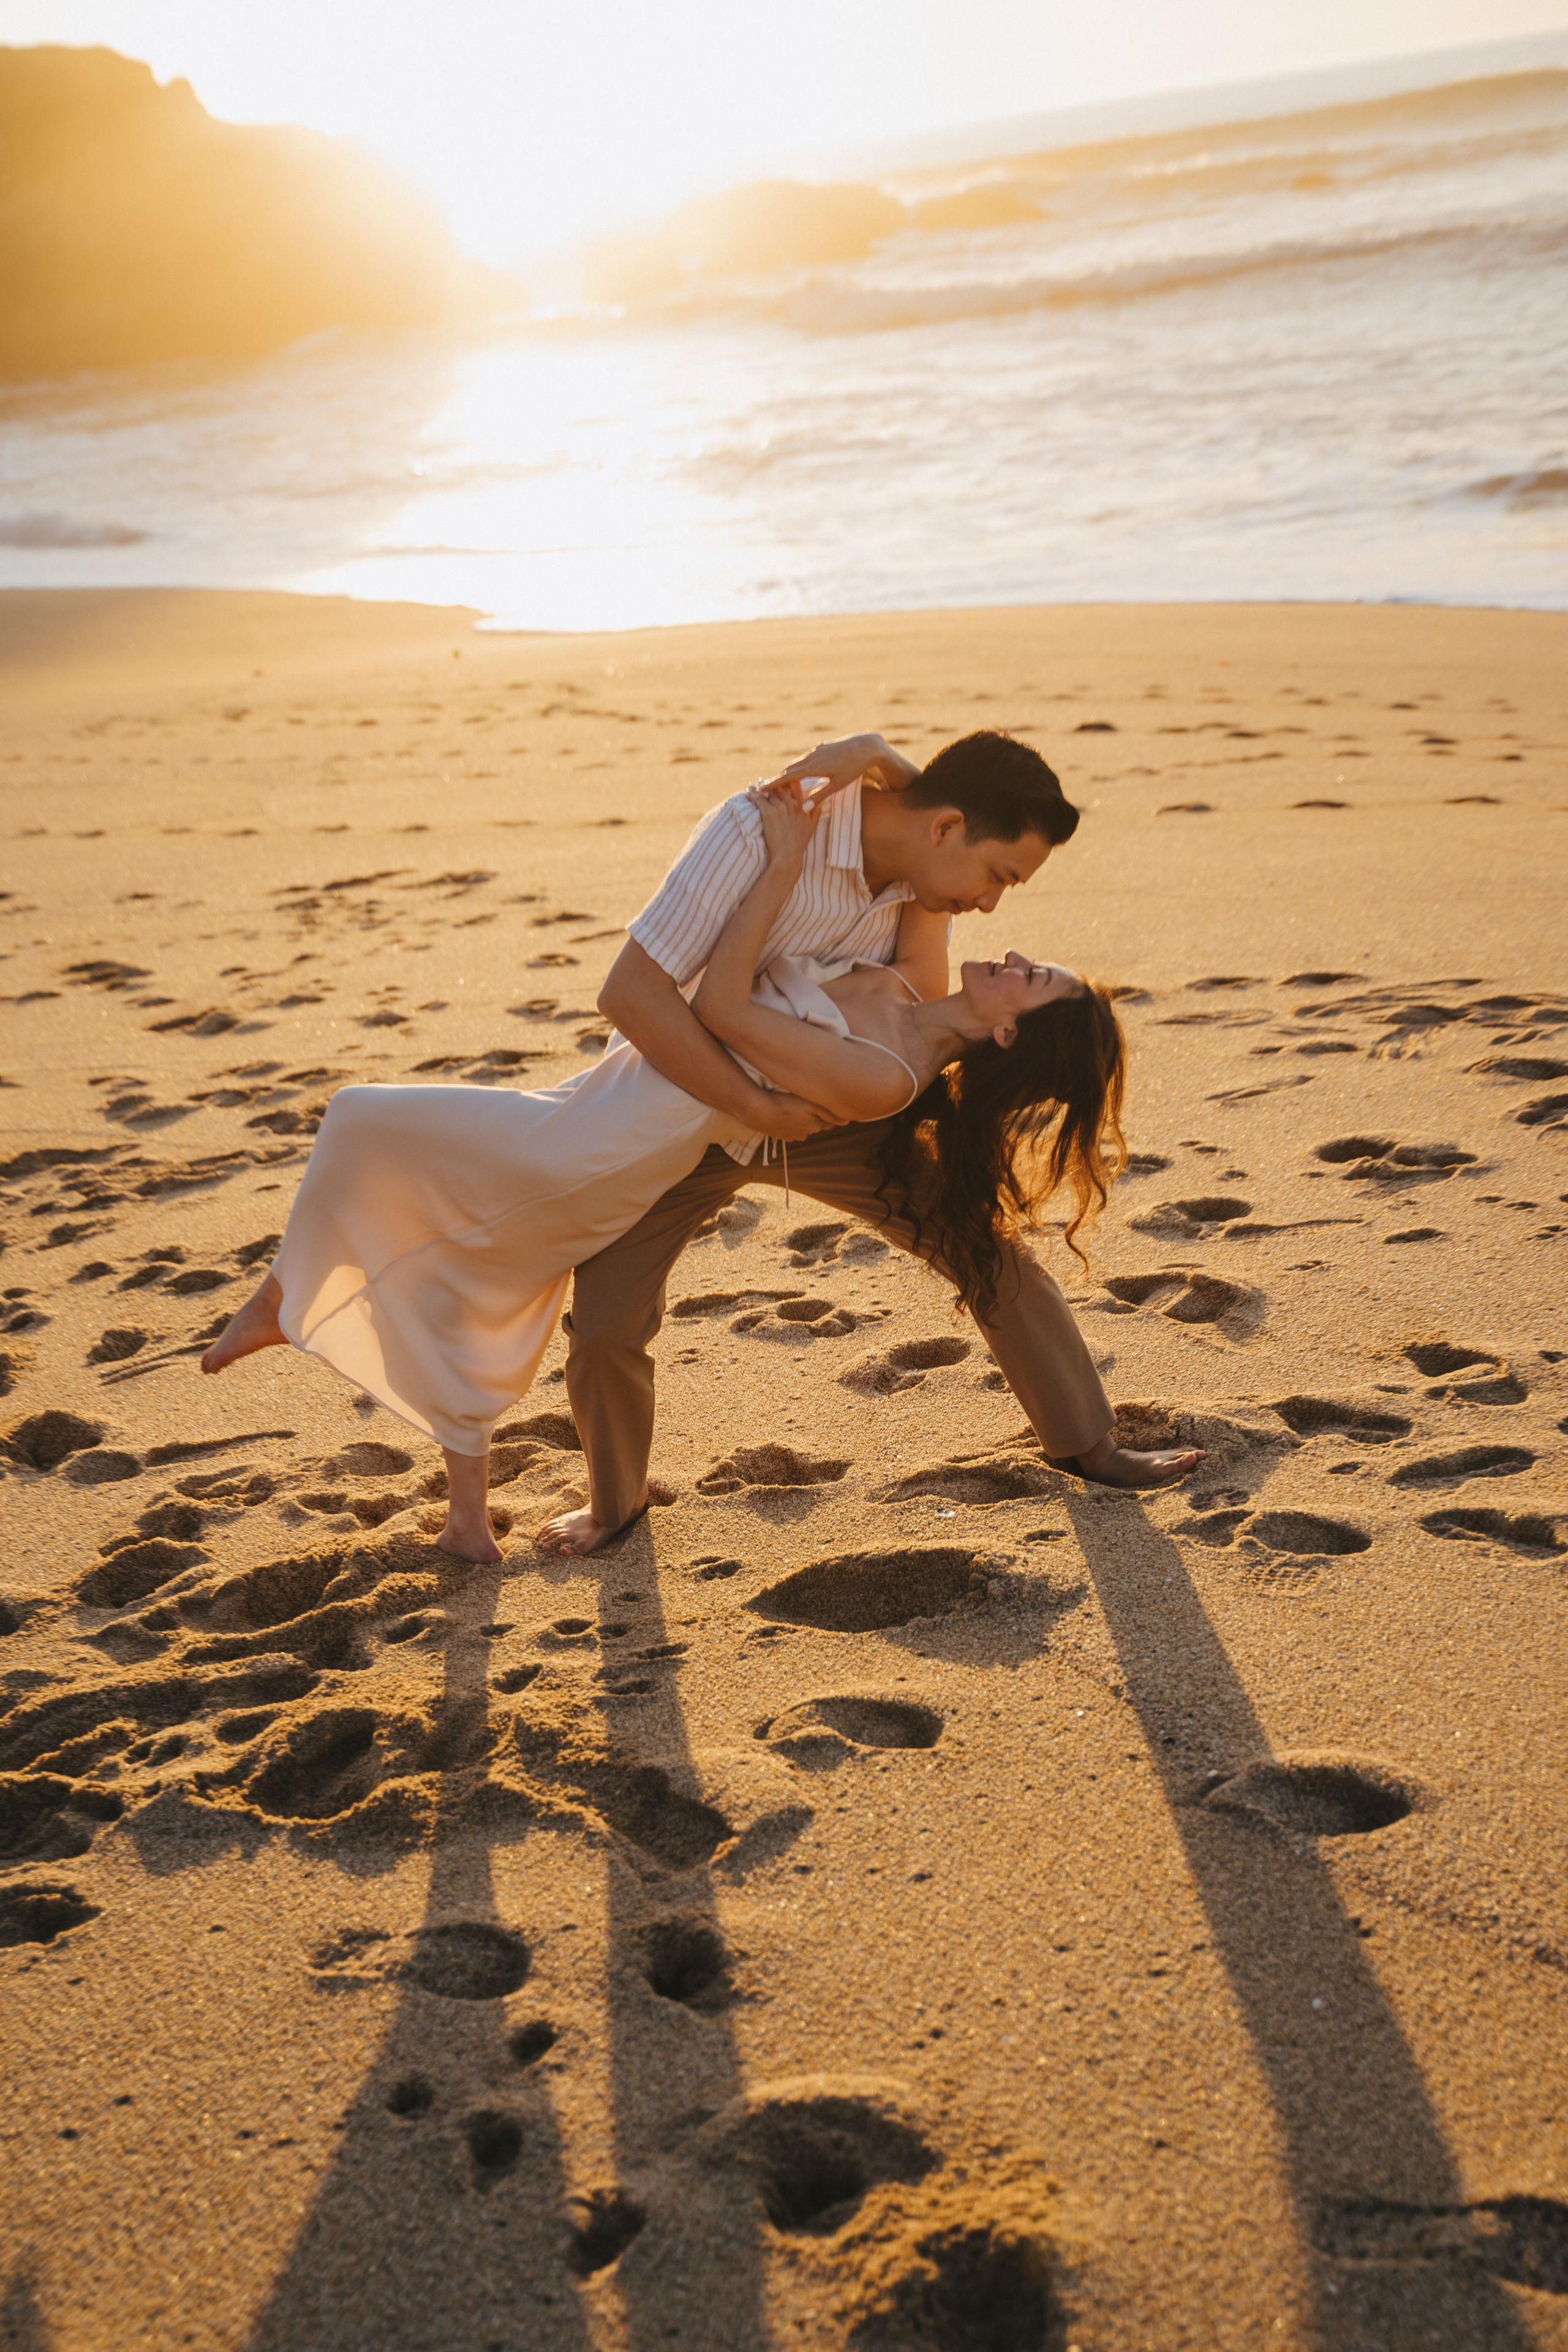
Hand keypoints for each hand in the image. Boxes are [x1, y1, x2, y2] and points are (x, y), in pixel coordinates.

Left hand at [746, 776, 819, 875]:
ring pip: (769, 792)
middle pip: (780, 786)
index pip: (795, 785)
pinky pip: (758, 799)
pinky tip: (748, 792)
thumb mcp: (812, 827)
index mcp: (803, 805)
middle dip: (772, 783)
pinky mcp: (769, 813)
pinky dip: (752, 795)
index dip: (787, 780)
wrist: (787, 856)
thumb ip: (816, 812)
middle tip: (763, 781)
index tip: (780, 779)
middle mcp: (793, 804)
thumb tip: (820, 801)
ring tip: (753, 786)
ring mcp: (781, 807)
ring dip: (760, 788)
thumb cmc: (799, 844)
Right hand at [759, 1091, 846, 1140]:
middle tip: (815, 1106)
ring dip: (804, 1121)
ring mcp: (792, 1136)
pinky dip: (792, 1123)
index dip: (831, 1115)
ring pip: (804, 1128)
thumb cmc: (786, 1104)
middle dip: (819, 1118)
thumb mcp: (811, 1105)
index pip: (829, 1122)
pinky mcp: (781, 1135)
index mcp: (815, 1125)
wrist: (759, 1112)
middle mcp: (806, 1133)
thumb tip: (847, 1122)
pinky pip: (791, 1129)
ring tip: (800, 1110)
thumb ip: (829, 1114)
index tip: (832, 1107)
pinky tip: (787, 1115)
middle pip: (817, 1126)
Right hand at [763, 732, 917, 798]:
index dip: (773, 784)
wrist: (867, 746)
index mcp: (814, 766)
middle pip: (789, 769)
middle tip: (763, 788)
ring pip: (796, 762)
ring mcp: (816, 750)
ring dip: (786, 772)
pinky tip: (796, 770)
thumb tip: (804, 809)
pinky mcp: (822, 747)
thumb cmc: (854, 768)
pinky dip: (797, 766)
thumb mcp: (838, 785)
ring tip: (777, 781)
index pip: (788, 777)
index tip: (761, 790)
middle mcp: (812, 756)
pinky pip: (804, 758)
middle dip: (776, 779)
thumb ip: (820, 796)